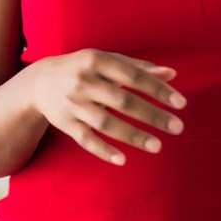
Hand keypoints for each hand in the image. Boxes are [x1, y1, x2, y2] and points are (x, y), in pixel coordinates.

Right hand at [25, 48, 185, 164]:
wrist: (39, 82)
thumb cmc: (82, 68)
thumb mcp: (106, 60)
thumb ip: (138, 67)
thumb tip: (172, 73)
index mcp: (96, 60)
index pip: (133, 76)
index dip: (157, 89)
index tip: (181, 103)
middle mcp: (84, 81)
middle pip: (122, 101)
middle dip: (152, 115)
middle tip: (177, 128)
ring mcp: (73, 103)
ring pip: (105, 123)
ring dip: (132, 135)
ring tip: (158, 146)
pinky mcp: (65, 123)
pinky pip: (85, 139)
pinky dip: (103, 150)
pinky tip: (123, 160)